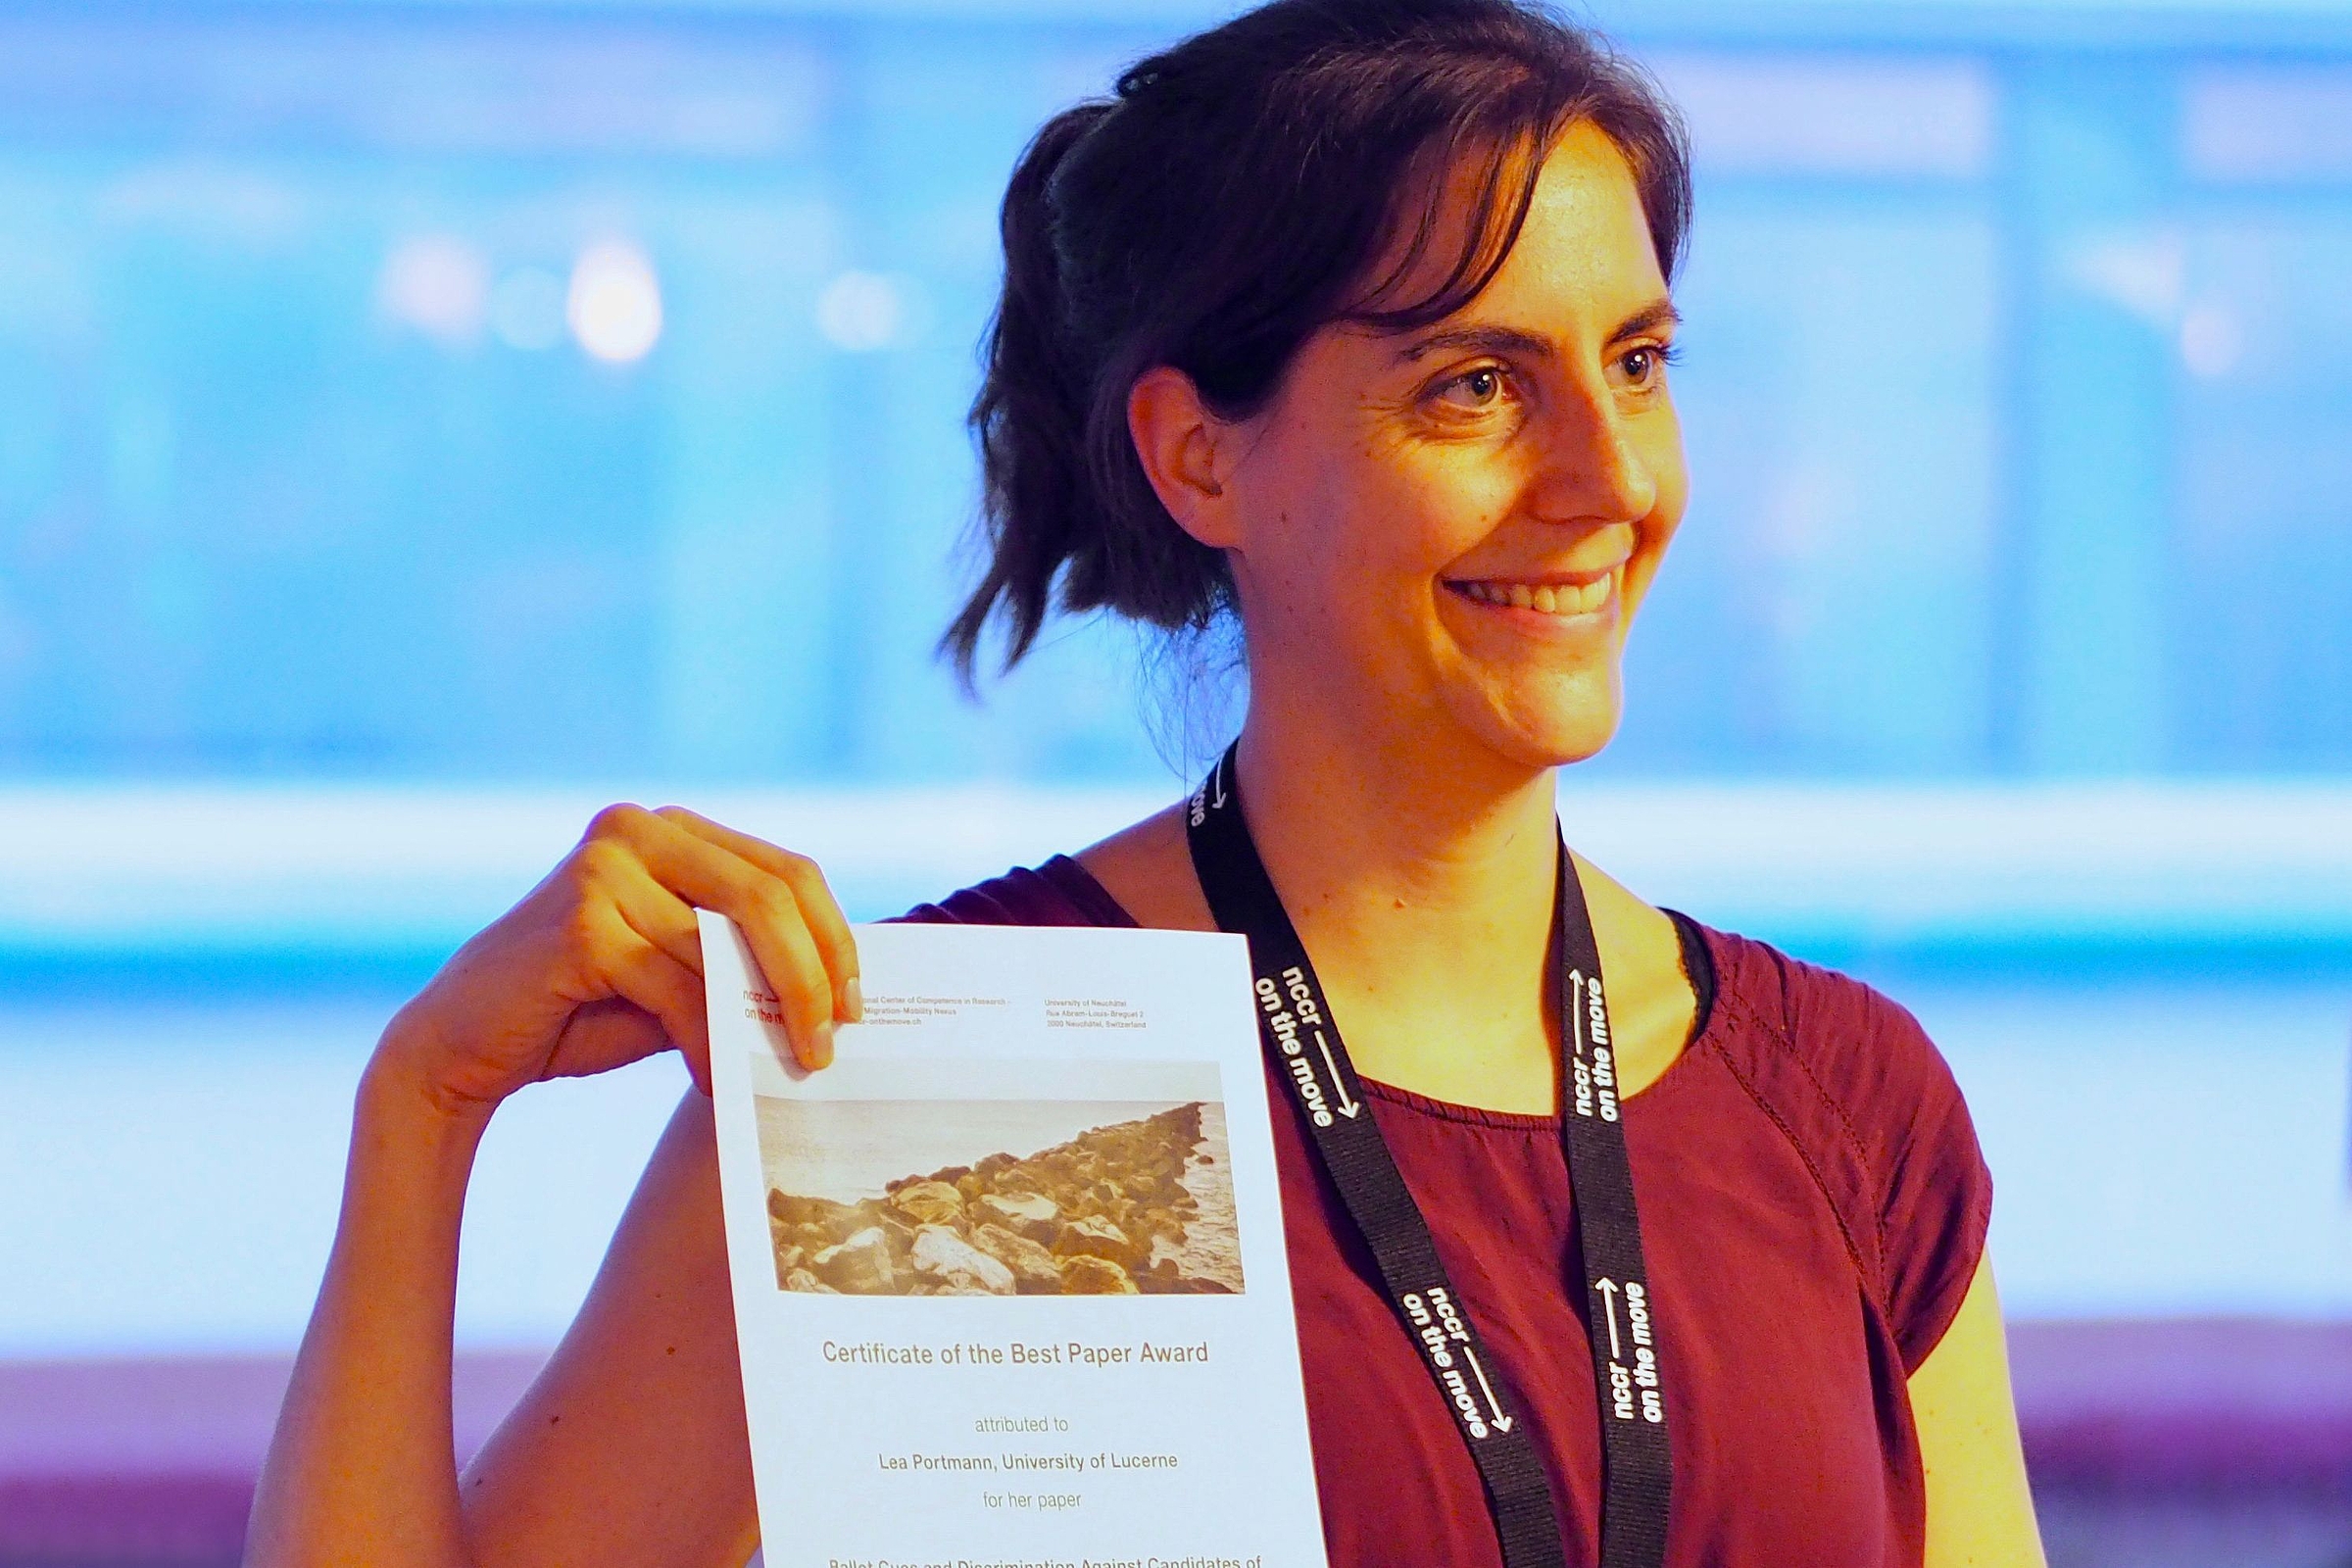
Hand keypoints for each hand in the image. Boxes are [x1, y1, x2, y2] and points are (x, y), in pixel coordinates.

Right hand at [370, 805, 859, 1118]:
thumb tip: (836, 994)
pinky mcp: (581, 921)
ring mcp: (605, 867)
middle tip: (831, 1045)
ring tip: (785, 1070)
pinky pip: (677, 987)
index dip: (834, 938)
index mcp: (671, 828)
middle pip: (768, 896)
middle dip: (813, 976)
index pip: (786, 872)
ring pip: (723, 947)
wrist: (463, 1044)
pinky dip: (706, 1041)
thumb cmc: (580, 1010)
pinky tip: (715, 1080)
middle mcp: (640, 828)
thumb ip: (740, 963)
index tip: (858, 1004)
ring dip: (762, 1020)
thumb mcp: (679, 974)